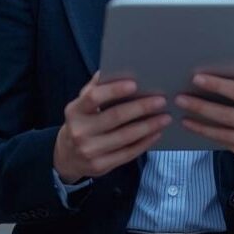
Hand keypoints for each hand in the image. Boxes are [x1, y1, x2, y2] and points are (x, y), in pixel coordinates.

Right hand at [53, 72, 170, 182]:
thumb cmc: (82, 122)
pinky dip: (145, 143)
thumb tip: (115, 67)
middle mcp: (79, 131)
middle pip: (115, 117)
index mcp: (75, 110)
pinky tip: (156, 133)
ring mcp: (89, 151)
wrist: (67, 157)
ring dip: (149, 126)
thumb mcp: (82, 104)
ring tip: (165, 117)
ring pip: (125, 137)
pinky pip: (128, 153)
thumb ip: (96, 88)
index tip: (135, 84)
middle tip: (161, 101)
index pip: (94, 97)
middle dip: (141, 108)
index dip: (114, 90)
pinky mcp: (100, 166)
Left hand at [176, 45, 233, 174]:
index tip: (199, 79)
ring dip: (201, 124)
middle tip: (181, 98)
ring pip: (224, 133)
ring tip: (183, 114)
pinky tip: (196, 128)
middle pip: (228, 115)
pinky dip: (210, 136)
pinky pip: (227, 145)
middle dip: (202, 106)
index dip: (219, 86)